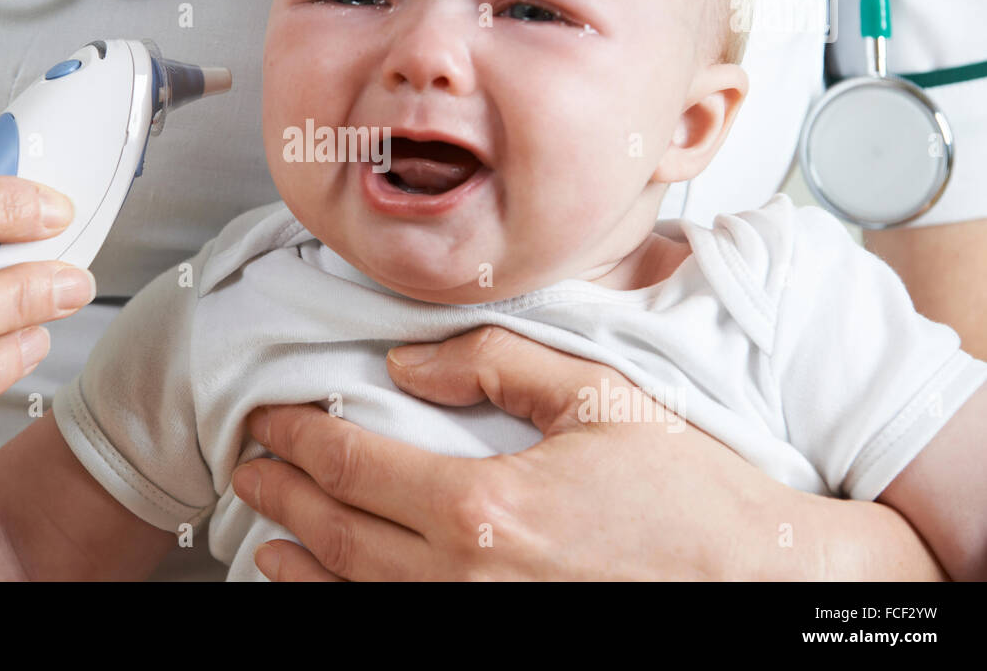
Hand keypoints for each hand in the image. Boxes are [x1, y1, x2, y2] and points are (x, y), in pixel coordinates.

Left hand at [232, 326, 944, 579]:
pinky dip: (348, 607)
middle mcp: (466, 577)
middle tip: (249, 469)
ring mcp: (478, 624)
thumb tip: (405, 363)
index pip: (352, 465)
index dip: (297, 439)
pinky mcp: (496, 643)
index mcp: (484, 505)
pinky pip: (398, 627)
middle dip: (282, 496)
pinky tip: (333, 594)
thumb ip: (493, 363)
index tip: (269, 419)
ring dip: (301, 564)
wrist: (758, 579)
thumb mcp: (594, 398)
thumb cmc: (687, 491)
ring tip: (267, 539)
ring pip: (357, 595)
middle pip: (338, 532)